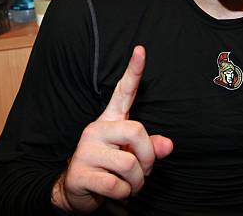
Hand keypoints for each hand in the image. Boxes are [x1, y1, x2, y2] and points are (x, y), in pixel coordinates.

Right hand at [51, 46, 172, 213]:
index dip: (133, 71)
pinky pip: (116, 184)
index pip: (123, 92)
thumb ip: (150, 147)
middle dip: (148, 158)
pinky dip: (123, 193)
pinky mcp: (80, 172)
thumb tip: (168, 145)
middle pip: (138, 132)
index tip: (141, 49)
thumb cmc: (108, 168)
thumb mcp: (131, 155)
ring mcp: (86, 149)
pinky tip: (114, 192)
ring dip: (136, 182)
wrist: (75, 192)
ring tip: (128, 184)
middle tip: (141, 171)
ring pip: (129, 164)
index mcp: (111, 120)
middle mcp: (97, 128)